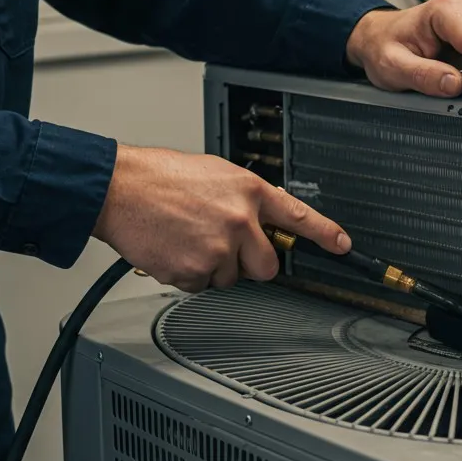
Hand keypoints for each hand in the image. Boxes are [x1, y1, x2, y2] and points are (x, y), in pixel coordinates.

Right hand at [91, 145, 348, 291]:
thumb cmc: (159, 178)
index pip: (298, 216)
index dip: (325, 234)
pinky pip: (201, 286)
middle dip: (249, 264)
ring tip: (186, 238)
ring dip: (212, 267)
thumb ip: (243, 198)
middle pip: (266, 266)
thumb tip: (259, 218)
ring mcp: (219, 247)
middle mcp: (240, 220)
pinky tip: (173, 249)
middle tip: (223, 248)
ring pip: (230, 278)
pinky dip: (187, 274)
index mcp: (249, 191)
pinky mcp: (195, 269)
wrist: (118, 188)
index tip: (342, 246)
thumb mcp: (215, 174)